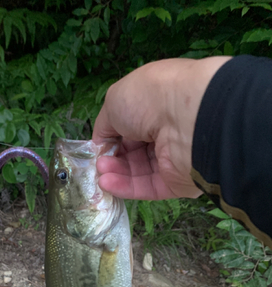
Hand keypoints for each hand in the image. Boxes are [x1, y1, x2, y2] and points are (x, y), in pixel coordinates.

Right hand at [92, 57, 230, 199]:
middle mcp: (166, 131)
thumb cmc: (150, 99)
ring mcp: (171, 158)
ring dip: (115, 172)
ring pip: (138, 171)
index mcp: (156, 105)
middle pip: (132, 151)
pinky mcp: (175, 182)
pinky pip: (147, 187)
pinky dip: (125, 186)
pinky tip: (107, 183)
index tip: (98, 146)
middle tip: (98, 162)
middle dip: (111, 157)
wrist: (187, 119)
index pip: (129, 126)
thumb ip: (105, 124)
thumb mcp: (115, 101)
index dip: (111, 137)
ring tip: (101, 172)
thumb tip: (100, 142)